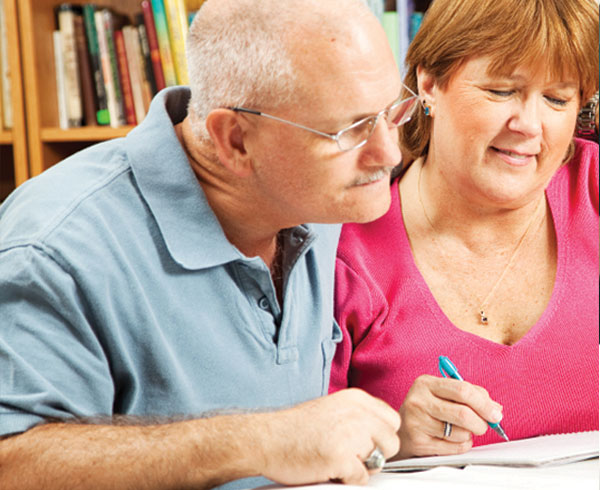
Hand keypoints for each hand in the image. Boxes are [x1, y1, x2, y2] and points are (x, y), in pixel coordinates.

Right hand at [257, 388, 399, 485]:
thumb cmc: (295, 427)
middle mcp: (357, 413)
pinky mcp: (341, 457)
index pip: (392, 420)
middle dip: (376, 454)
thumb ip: (358, 415)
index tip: (367, 442)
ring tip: (338, 460)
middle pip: (391, 442)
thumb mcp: (332, 408)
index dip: (381, 436)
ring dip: (362, 467)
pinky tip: (330, 468)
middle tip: (353, 456)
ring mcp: (350, 434)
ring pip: (379, 461)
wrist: (266, 438)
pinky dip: (347, 479)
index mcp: (356, 398)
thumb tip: (380, 432)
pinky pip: (361, 478)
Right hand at [396, 375, 502, 458]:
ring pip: (460, 433)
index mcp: (426, 383)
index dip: (484, 403)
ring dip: (469, 435)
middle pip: (463, 413)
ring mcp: (417, 422)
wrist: (400, 429)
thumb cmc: (427, 409)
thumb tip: (496, 409)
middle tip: (484, 426)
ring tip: (460, 430)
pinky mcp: (418, 442)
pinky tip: (453, 439)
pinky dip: (461, 445)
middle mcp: (419, 400)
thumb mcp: (443, 393)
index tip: (496, 413)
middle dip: (481, 423)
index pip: (462, 390)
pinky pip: (454, 447)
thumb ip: (470, 395)